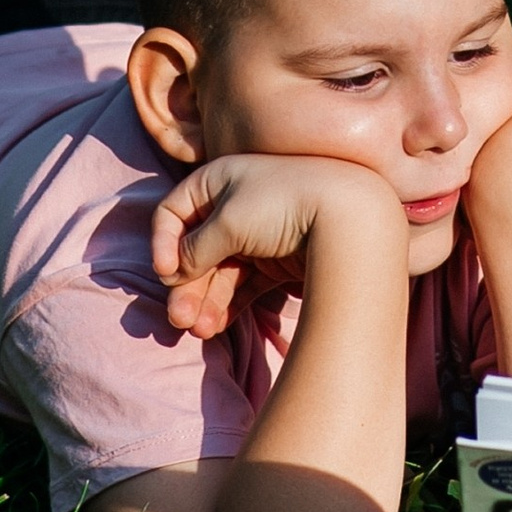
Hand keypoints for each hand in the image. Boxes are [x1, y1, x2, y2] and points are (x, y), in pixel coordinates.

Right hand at [148, 155, 399, 340]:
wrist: (349, 217)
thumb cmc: (283, 205)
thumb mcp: (229, 221)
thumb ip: (196, 247)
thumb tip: (174, 269)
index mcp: (218, 180)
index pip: (174, 212)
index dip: (163, 243)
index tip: (165, 272)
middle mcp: (234, 205)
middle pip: (195, 248)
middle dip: (184, 285)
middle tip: (178, 319)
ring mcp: (256, 235)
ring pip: (218, 272)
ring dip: (204, 302)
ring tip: (199, 331)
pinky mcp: (275, 262)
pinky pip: (242, 286)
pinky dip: (227, 306)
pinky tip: (216, 327)